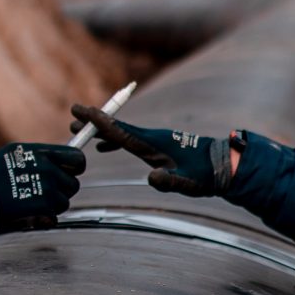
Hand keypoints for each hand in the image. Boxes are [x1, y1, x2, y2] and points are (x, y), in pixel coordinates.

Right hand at [0, 141, 85, 229]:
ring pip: (64, 201)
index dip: (76, 167)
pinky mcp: (44, 207)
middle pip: (73, 183)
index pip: (77, 158)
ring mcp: (47, 189)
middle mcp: (48, 169)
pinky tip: (32, 214)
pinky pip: (55, 215)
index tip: (69, 172)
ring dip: (53, 205)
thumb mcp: (15, 153)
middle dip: (63, 190)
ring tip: (36, 202)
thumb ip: (39, 155)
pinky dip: (46, 218)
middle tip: (47, 192)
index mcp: (42, 153)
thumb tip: (60, 156)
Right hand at [70, 105, 234, 195]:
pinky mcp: (158, 146)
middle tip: (72, 119)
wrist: (222, 165)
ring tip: (80, 132)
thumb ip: (169, 182)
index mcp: (153, 143)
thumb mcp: (188, 183)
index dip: (98, 122)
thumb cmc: (205, 176)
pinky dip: (113, 141)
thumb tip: (150, 179)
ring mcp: (154, 140)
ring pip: (121, 133)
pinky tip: (104, 148)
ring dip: (100, 132)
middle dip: (94, 123)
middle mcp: (151, 137)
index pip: (120, 131)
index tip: (80, 111)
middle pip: (116, 128)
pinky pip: (129, 141)